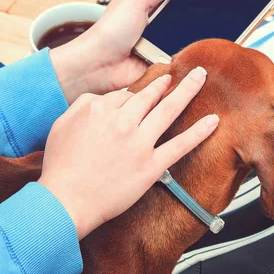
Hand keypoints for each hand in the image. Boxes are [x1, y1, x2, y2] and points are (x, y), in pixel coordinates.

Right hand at [38, 67, 218, 239]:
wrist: (66, 201)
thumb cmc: (61, 167)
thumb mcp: (61, 124)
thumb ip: (83, 104)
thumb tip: (104, 98)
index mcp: (100, 110)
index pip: (124, 95)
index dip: (132, 97)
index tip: (141, 96)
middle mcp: (123, 122)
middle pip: (150, 95)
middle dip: (166, 82)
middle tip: (179, 72)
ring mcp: (139, 143)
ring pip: (169, 110)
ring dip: (187, 90)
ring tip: (200, 77)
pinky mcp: (151, 166)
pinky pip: (180, 145)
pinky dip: (199, 132)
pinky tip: (213, 121)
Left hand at [49, 0, 184, 103]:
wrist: (98, 65)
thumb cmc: (110, 31)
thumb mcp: (136, 2)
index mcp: (147, 11)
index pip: (174, 3)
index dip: (188, 0)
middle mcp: (153, 30)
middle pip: (182, 26)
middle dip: (190, 25)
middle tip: (206, 22)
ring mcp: (155, 49)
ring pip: (182, 46)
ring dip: (186, 45)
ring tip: (197, 41)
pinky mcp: (158, 68)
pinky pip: (176, 64)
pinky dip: (180, 62)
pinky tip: (187, 59)